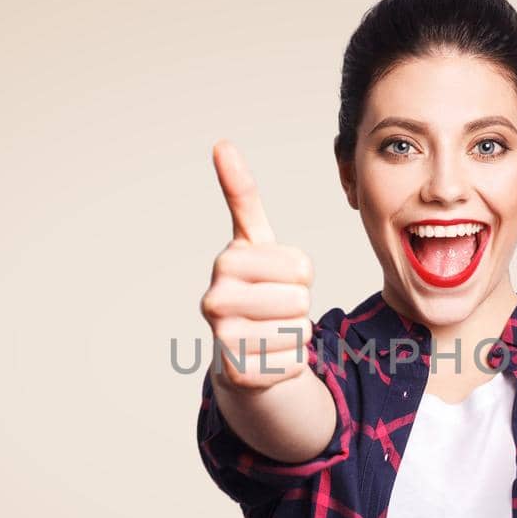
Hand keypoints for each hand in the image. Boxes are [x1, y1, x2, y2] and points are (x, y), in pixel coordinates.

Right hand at [200, 140, 315, 389]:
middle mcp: (214, 300)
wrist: (240, 349)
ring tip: (271, 329)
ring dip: (296, 332)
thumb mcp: (253, 241)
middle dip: (299, 304)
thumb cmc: (255, 287)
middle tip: (275, 306)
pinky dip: (291, 361)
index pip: (302, 266)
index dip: (302, 273)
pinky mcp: (238, 375)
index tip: (279, 275)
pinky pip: (294, 362)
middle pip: (300, 299)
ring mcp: (223, 339)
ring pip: (299, 331)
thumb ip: (240, 195)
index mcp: (226, 262)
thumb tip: (221, 142)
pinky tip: (268, 355)